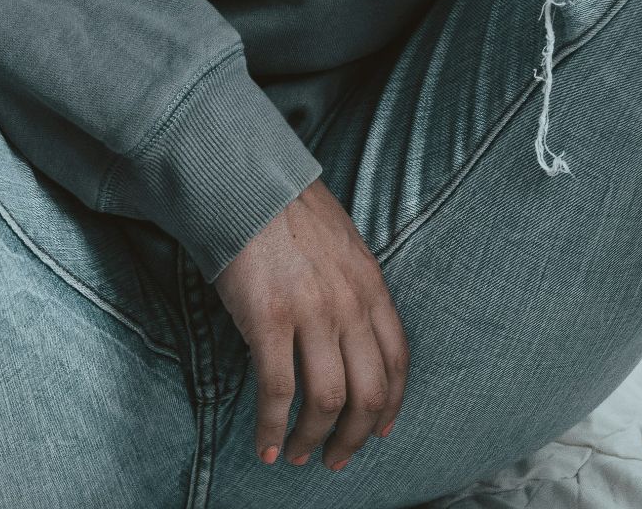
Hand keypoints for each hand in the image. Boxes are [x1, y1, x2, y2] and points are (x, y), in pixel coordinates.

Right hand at [214, 179, 408, 470]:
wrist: (245, 182)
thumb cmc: (287, 211)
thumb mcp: (342, 245)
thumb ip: (353, 288)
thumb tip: (351, 331)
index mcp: (371, 285)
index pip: (397, 359)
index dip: (392, 403)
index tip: (381, 430)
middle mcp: (349, 304)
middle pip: (369, 391)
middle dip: (356, 436)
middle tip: (337, 459)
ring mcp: (311, 313)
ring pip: (327, 399)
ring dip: (313, 439)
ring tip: (298, 457)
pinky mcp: (268, 319)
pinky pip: (277, 391)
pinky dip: (274, 428)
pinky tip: (266, 447)